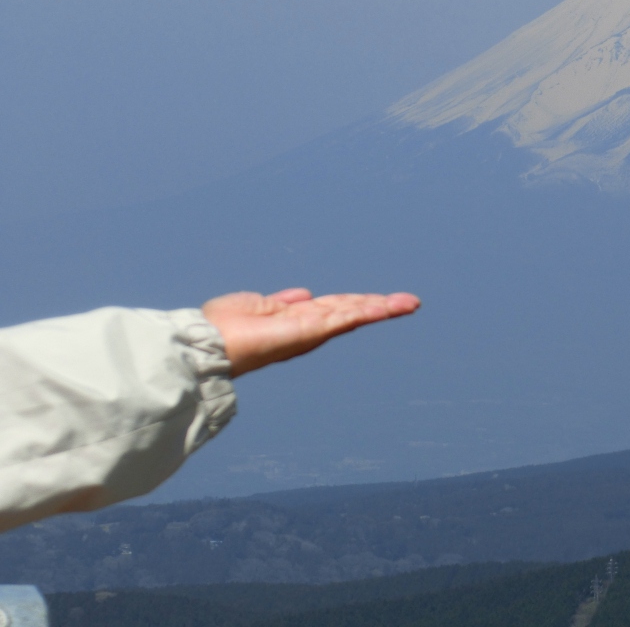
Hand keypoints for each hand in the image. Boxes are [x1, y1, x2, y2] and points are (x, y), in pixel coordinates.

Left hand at [201, 288, 419, 376]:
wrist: (208, 346)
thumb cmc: (223, 328)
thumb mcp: (256, 305)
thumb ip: (281, 301)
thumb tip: (304, 293)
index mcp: (295, 319)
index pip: (334, 308)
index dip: (357, 302)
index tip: (380, 300)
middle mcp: (307, 327)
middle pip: (350, 310)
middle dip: (380, 306)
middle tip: (410, 302)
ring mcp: (311, 331)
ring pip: (354, 314)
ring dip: (383, 308)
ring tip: (410, 303)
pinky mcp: (310, 331)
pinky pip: (344, 318)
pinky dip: (368, 311)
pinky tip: (387, 306)